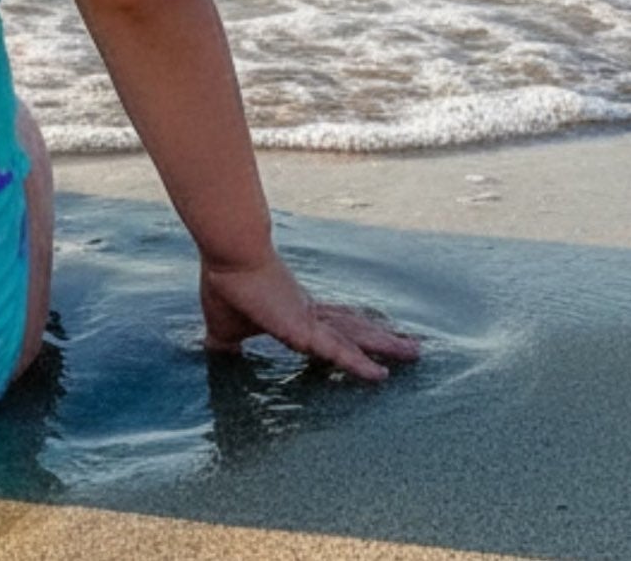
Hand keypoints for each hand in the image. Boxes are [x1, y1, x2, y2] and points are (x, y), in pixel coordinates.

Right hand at [199, 251, 420, 381]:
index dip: (352, 335)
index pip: (331, 326)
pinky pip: (337, 351)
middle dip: (382, 339)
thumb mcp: (224, 328)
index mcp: (294, 313)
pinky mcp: (303, 329)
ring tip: (416, 353)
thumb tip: (214, 356)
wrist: (229, 254)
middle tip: (413, 348)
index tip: (372, 341)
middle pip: (354, 328)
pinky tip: (379, 376)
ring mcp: (310, 320)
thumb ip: (225, 347)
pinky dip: (358, 364)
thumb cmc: (226, 284)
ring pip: (355, 337)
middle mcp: (309, 314)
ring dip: (386, 346)